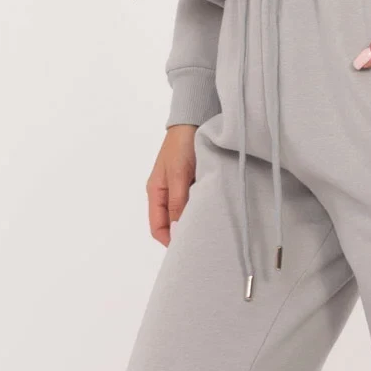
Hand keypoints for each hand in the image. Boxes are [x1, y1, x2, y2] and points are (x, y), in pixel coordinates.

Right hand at [147, 124, 198, 245]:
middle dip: (183, 233)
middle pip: (171, 222)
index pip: (158, 227)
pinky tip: (214, 211)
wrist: (193, 120)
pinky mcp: (192, 181)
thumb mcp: (178, 175)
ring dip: (194, 220)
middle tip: (202, 243)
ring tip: (210, 229)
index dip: (170, 241)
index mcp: (156, 192)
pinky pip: (195, 201)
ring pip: (184, 213)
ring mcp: (179, 187)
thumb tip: (176, 231)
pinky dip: (202, 208)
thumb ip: (177, 202)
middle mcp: (166, 193)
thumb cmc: (181, 146)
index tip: (187, 250)